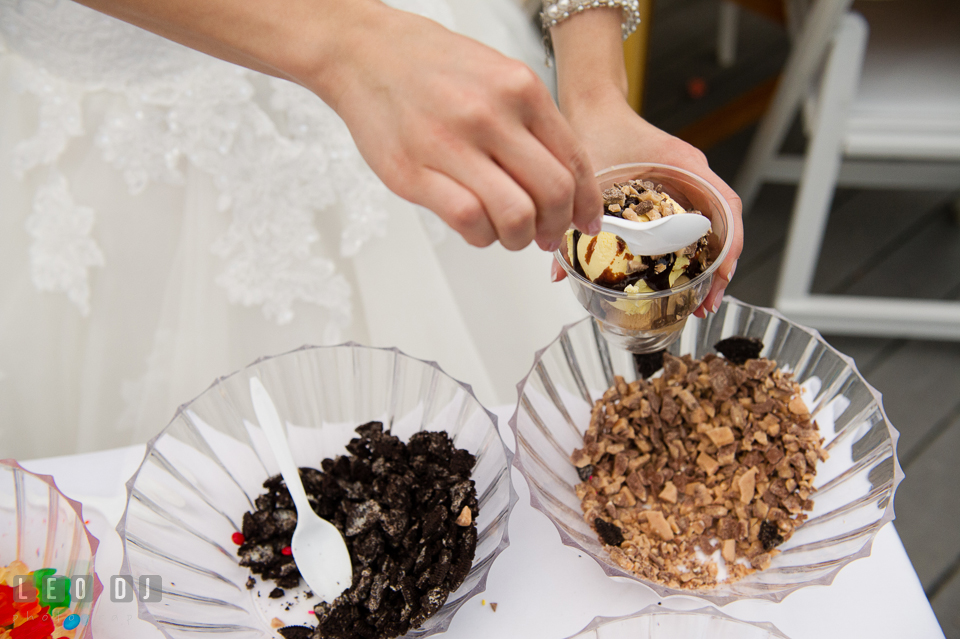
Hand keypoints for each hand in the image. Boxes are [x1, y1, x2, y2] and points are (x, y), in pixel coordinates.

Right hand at [310, 2, 602, 250]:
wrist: (364, 52)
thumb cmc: (431, 67)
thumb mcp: (499, 75)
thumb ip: (533, 123)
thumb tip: (564, 181)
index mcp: (521, 89)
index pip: (573, 161)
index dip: (585, 204)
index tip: (585, 222)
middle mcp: (491, 114)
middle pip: (553, 194)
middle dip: (557, 227)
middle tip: (547, 236)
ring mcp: (450, 145)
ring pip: (514, 216)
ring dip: (519, 238)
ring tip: (509, 234)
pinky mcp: (414, 173)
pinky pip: (468, 221)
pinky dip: (482, 236)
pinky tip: (478, 229)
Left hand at [561, 91, 742, 316]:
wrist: (592, 106)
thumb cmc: (598, 126)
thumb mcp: (589, 175)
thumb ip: (572, 221)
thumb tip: (558, 270)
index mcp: (684, 165)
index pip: (725, 207)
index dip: (730, 246)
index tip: (722, 275)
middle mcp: (692, 177)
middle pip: (723, 227)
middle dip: (719, 269)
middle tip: (706, 305)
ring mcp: (684, 186)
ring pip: (709, 232)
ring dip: (706, 267)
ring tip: (696, 301)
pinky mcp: (671, 196)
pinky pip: (689, 229)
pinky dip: (688, 256)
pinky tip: (674, 280)